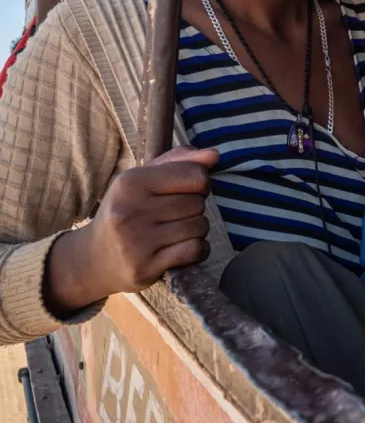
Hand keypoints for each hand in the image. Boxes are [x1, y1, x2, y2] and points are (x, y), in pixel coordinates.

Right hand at [45, 146, 217, 315]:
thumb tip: (214, 155)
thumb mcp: (143, 179)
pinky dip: (198, 250)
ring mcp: (137, 241)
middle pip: (197, 203)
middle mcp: (130, 210)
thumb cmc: (126, 210)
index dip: (200, 182)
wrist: (93, 259)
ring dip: (196, 230)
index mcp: (130, 182)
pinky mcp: (146, 267)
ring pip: (199, 227)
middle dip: (195, 208)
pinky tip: (182, 249)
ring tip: (175, 231)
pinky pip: (195, 250)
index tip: (188, 190)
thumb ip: (179, 161)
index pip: (195, 175)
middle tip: (175, 215)